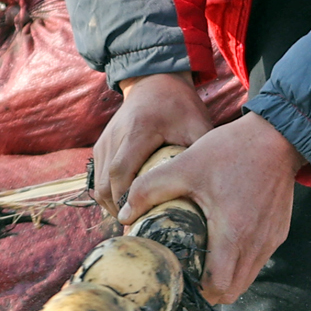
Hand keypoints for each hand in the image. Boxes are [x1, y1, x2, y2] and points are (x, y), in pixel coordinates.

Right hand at [94, 72, 214, 214]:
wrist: (155, 81)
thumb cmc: (180, 106)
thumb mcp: (198, 125)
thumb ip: (202, 152)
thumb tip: (213, 188)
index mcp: (138, 131)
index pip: (122, 172)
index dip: (126, 200)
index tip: (139, 221)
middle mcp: (115, 136)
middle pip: (106, 184)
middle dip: (118, 210)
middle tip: (139, 229)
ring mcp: (104, 141)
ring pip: (98, 184)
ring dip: (112, 205)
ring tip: (133, 221)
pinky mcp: (100, 146)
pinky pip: (97, 178)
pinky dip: (109, 196)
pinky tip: (127, 207)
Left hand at [127, 115, 301, 305]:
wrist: (277, 137)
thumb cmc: (232, 150)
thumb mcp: (185, 165)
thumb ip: (149, 189)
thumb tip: (124, 215)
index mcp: (232, 233)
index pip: (218, 286)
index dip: (198, 290)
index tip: (182, 279)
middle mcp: (256, 243)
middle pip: (233, 291)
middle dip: (211, 290)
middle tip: (190, 275)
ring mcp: (270, 240)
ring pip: (248, 278)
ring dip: (227, 277)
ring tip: (205, 261)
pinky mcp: (279, 233)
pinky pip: (258, 260)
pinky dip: (241, 261)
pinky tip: (226, 241)